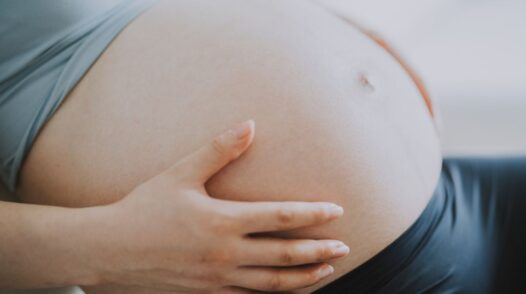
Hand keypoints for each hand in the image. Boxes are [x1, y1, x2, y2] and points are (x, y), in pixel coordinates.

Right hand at [90, 120, 348, 292]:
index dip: (313, 214)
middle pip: (284, 254)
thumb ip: (219, 150)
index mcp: (223, 221)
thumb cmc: (145, 208)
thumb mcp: (181, 173)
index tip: (338, 211)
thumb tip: (250, 124)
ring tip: (327, 271)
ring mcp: (218, 278)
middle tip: (345, 247)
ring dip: (304, 277)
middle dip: (318, 251)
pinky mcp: (207, 293)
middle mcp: (226, 253)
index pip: (280, 217)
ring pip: (272, 283)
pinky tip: (288, 290)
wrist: (110, 250)